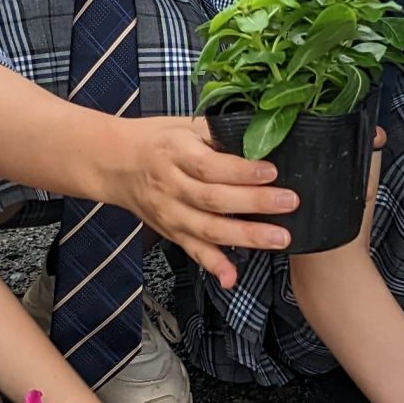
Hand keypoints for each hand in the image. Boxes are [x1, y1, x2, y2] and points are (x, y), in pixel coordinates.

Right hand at [118, 116, 298, 287]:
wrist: (114, 162)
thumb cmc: (157, 139)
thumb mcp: (183, 125)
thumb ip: (217, 133)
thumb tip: (261, 137)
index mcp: (175, 152)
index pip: (209, 165)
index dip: (241, 171)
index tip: (271, 171)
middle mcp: (170, 185)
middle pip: (213, 199)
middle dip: (254, 203)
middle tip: (290, 202)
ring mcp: (169, 213)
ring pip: (208, 228)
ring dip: (245, 236)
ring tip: (280, 238)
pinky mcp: (170, 232)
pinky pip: (193, 251)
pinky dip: (213, 265)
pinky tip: (232, 276)